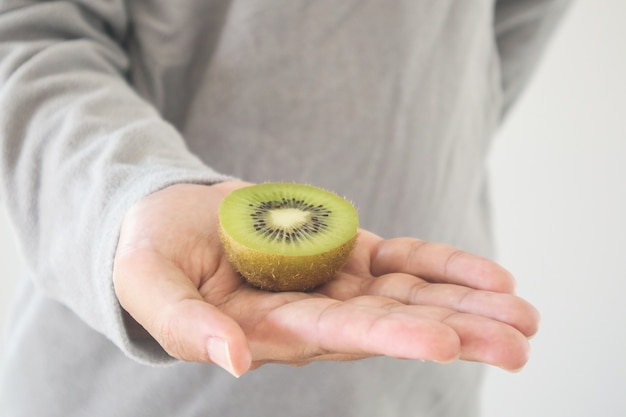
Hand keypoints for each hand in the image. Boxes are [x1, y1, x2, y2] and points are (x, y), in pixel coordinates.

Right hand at [113, 182, 538, 376]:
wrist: (170, 223)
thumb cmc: (149, 255)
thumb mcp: (150, 286)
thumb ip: (184, 326)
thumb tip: (233, 363)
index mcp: (265, 329)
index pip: (335, 336)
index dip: (388, 336)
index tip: (446, 343)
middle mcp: (311, 314)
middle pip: (389, 324)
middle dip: (455, 331)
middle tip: (519, 341)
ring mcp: (333, 282)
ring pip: (408, 294)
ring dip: (466, 302)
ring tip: (524, 315)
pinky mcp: (345, 251)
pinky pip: (402, 261)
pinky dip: (443, 265)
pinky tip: (489, 277)